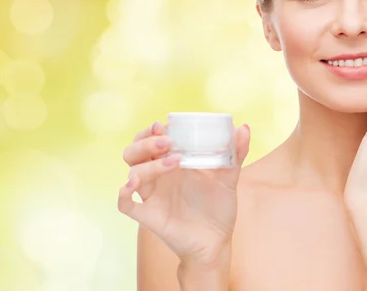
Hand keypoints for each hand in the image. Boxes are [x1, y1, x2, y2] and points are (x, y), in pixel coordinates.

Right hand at [117, 120, 250, 264]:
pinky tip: (133, 184)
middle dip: (146, 142)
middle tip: (167, 141)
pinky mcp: (149, 215)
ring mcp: (152, 195)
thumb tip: (243, 127)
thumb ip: (236, 152)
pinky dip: (124, 193)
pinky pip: (125, 204)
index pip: (149, 139)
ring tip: (174, 161)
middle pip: (134, 151)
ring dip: (148, 163)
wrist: (217, 241)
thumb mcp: (229, 176)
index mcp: (171, 162)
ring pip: (132, 172)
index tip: (164, 124)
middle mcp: (158, 176)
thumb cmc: (218, 206)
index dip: (151, 130)